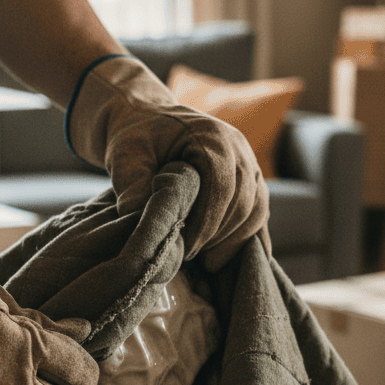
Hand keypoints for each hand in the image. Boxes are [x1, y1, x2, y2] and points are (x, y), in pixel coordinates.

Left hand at [67, 55, 269, 271]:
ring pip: (257, 208)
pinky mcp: (250, 178)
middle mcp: (237, 146)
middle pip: (245, 199)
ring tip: (209, 263)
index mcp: (210, 135)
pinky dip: (250, 236)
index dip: (208, 220)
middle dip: (221, 236)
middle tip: (195, 260)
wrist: (148, 121)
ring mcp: (248, 161)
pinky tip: (236, 260)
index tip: (188, 248)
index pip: (222, 183)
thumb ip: (131, 186)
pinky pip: (260, 210)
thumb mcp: (125, 157)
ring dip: (236, 240)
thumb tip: (139, 222)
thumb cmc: (136, 138)